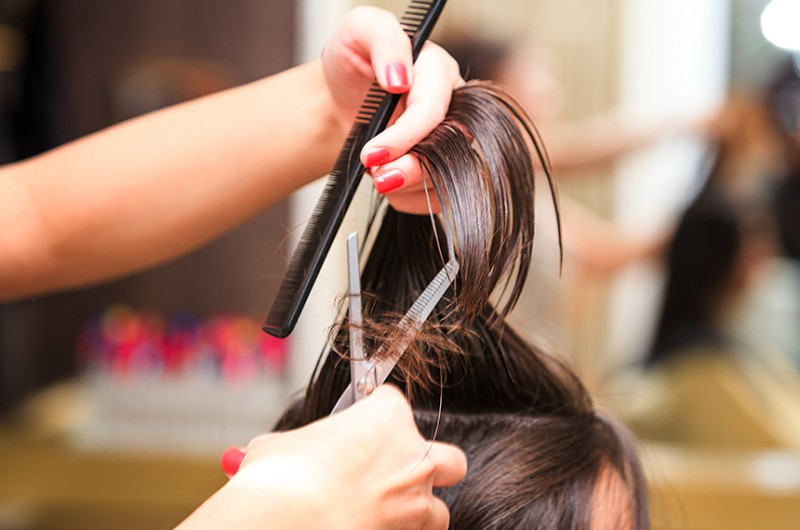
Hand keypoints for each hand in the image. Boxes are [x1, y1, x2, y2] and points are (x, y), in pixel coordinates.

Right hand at [178, 385, 466, 529]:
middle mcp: (412, 456)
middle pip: (446, 457)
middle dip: (426, 464)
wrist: (284, 521)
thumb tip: (287, 452)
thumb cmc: (282, 477)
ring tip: (387, 512)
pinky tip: (378, 529)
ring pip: (438, 508)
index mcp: (387, 417)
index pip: (394, 402)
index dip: (374, 415)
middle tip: (395, 470)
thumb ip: (299, 442)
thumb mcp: (280, 443)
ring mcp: (414, 501)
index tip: (359, 426)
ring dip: (417, 509)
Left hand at [322, 6, 462, 213]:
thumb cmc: (352, 62)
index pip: (433, 109)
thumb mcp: (358, 31)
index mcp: (438, 70)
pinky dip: (410, 199)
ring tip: (376, 177)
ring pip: (447, 175)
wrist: (340, 99)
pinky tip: (389, 186)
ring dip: (407, 186)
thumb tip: (401, 76)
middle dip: (411, 168)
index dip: (405, 135)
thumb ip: (383, 40)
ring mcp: (451, 138)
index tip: (372, 153)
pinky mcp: (444, 166)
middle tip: (376, 176)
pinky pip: (439, 196)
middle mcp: (452, 105)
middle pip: (449, 146)